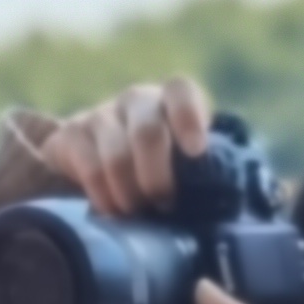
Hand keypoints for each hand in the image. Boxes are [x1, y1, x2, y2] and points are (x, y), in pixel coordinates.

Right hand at [31, 75, 213, 217]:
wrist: (104, 160)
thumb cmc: (162, 167)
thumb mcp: (186, 163)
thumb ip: (206, 174)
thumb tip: (231, 213)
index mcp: (172, 100)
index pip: (180, 91)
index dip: (188, 117)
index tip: (195, 151)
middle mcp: (137, 100)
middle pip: (148, 132)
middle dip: (157, 177)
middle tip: (163, 205)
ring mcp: (102, 114)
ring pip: (116, 154)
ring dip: (130, 192)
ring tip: (137, 213)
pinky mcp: (72, 133)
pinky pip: (89, 168)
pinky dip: (103, 195)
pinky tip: (113, 210)